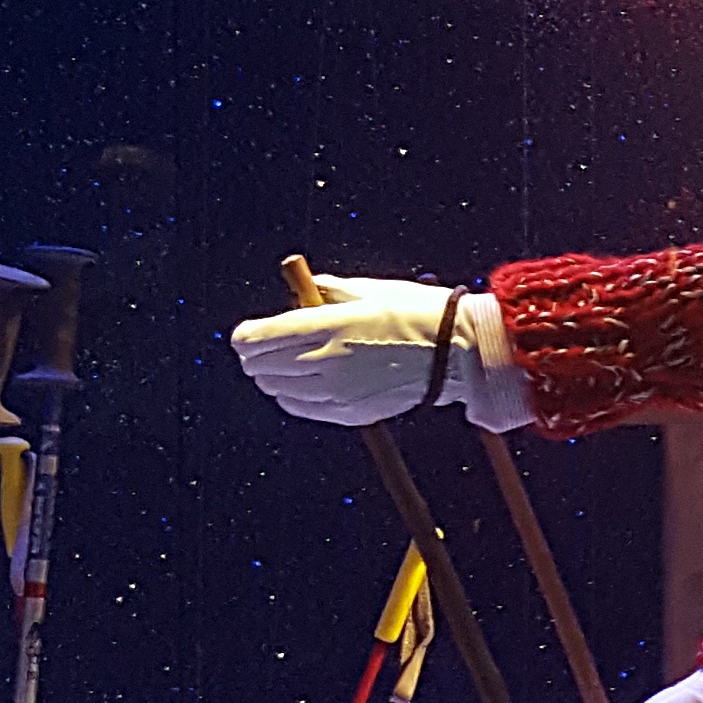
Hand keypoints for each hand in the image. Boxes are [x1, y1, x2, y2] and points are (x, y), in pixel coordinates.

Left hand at [230, 272, 532, 430]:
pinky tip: (299, 386)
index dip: (245, 336)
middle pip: (262, 367)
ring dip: (272, 377)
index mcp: (328, 326)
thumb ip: (326, 291)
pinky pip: (302, 408)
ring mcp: (338, 392)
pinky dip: (292, 397)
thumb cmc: (416, 312)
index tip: (245, 333)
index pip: (258, 339)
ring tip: (278, 367)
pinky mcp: (351, 413)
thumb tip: (303, 292)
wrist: (458, 352)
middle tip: (257, 349)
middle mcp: (328, 362)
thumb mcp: (367, 289)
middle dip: (255, 356)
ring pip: (278, 390)